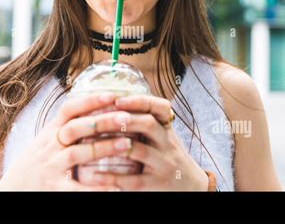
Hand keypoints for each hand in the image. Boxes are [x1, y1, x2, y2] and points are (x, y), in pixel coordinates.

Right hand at [0, 93, 126, 190]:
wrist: (10, 191)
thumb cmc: (33, 164)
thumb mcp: (45, 140)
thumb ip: (66, 126)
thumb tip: (93, 108)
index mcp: (50, 132)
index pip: (69, 110)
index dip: (90, 100)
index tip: (112, 95)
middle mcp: (49, 146)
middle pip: (76, 128)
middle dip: (102, 121)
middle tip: (127, 116)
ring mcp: (50, 167)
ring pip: (77, 153)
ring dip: (103, 147)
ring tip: (128, 143)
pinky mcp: (53, 189)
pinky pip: (77, 189)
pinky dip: (97, 188)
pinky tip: (116, 188)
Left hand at [83, 94, 210, 190]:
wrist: (190, 186)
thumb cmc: (167, 156)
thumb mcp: (162, 135)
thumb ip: (144, 120)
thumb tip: (109, 101)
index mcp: (166, 127)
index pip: (160, 107)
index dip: (138, 101)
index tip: (116, 99)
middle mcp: (167, 143)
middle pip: (148, 124)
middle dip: (121, 120)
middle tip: (97, 119)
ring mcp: (164, 164)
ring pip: (141, 151)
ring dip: (115, 145)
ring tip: (93, 142)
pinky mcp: (157, 184)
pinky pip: (134, 180)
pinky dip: (113, 177)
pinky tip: (95, 174)